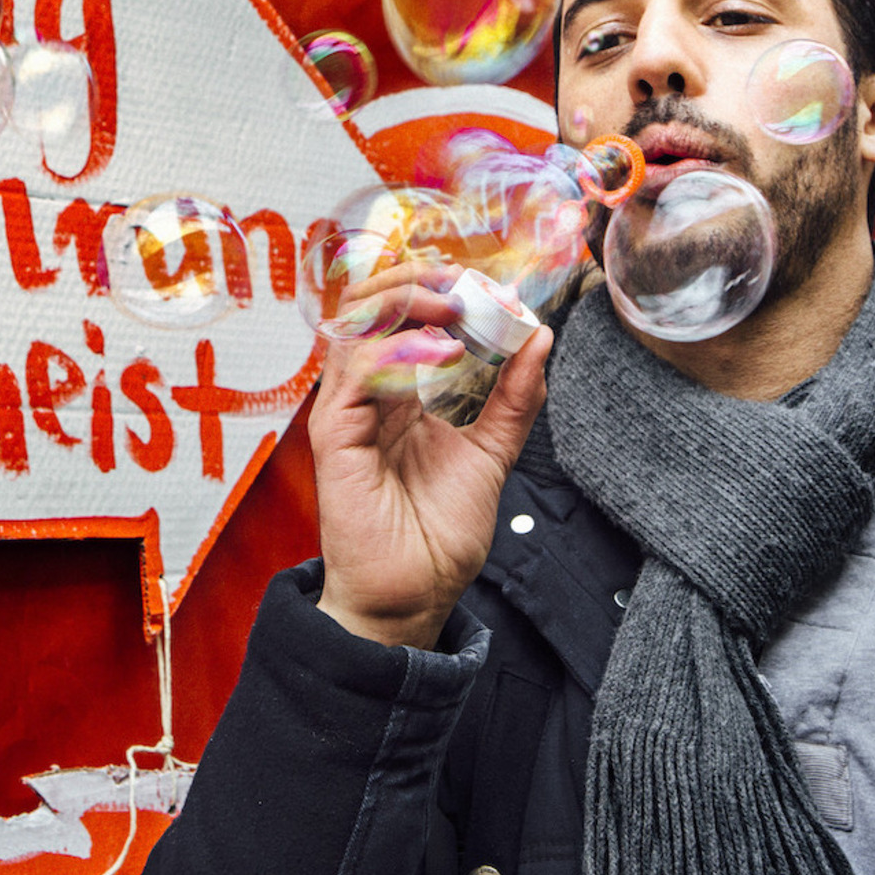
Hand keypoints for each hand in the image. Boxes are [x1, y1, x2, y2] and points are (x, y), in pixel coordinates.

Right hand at [309, 263, 552, 649]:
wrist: (414, 596)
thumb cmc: (439, 533)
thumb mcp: (492, 452)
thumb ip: (514, 397)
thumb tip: (539, 336)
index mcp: (399, 389)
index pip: (406, 312)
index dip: (444, 287)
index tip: (494, 287)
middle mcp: (368, 391)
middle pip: (372, 303)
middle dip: (419, 278)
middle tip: (467, 281)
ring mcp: (348, 408)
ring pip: (356, 322)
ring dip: (407, 299)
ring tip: (454, 305)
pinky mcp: (335, 434)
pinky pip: (357, 371)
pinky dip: (399, 351)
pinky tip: (441, 354)